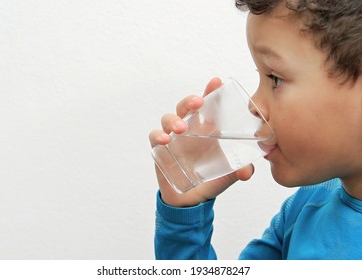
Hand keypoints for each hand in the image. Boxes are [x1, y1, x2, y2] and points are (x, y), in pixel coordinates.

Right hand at [149, 77, 254, 206]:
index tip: (217, 81)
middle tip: (198, 103)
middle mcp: (190, 129)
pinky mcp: (160, 148)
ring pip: (169, 118)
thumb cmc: (212, 179)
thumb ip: (242, 170)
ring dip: (174, 119)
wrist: (193, 198)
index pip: (208, 105)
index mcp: (207, 128)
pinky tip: (165, 140)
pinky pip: (155, 136)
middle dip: (190, 101)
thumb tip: (248, 171)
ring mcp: (174, 137)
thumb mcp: (230, 174)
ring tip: (181, 128)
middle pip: (186, 106)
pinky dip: (157, 135)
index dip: (211, 91)